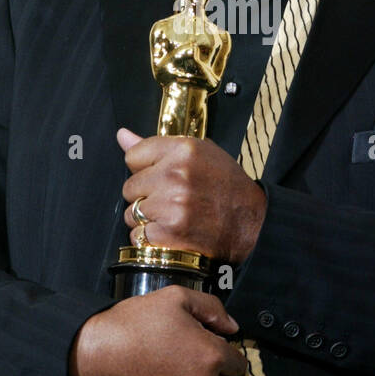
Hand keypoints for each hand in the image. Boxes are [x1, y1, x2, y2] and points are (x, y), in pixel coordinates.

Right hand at [68, 285, 247, 375]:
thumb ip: (213, 309)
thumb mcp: (177, 298)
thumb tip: (232, 327)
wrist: (95, 352)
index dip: (225, 351)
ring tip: (163, 361)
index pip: (239, 364)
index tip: (209, 343)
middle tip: (180, 348)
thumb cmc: (136, 322)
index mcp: (212, 357)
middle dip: (207, 366)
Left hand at [117, 127, 266, 265]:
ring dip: (147, 219)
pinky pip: (139, 236)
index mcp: (183, 150)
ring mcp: (171, 205)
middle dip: (145, 195)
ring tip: (172, 216)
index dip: (144, 169)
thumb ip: (158, 146)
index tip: (159, 176)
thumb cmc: (227, 187)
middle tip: (169, 200)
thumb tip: (123, 136)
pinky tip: (171, 233)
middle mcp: (175, 175)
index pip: (133, 156)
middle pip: (129, 186)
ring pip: (132, 213)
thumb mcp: (201, 154)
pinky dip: (151, 239)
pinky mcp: (169, 233)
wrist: (252, 223)